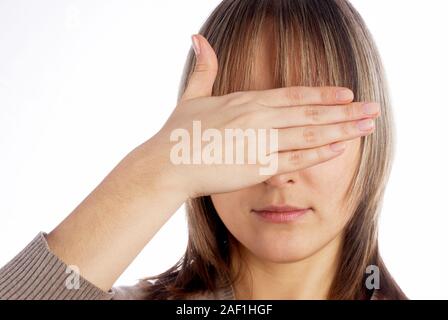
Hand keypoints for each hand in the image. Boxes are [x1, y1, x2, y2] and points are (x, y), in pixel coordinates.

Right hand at [145, 34, 380, 197]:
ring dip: (342, 130)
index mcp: (246, 100)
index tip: (347, 94)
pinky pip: (295, 159)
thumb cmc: (178, 132)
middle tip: (373, 108)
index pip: (294, 95)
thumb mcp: (192, 96)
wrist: (166, 164)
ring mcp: (259, 142)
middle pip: (310, 113)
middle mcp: (257, 118)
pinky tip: (340, 148)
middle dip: (345, 111)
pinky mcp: (256, 167)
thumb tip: (197, 38)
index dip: (323, 94)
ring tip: (367, 126)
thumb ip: (204, 67)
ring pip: (309, 134)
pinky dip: (319, 153)